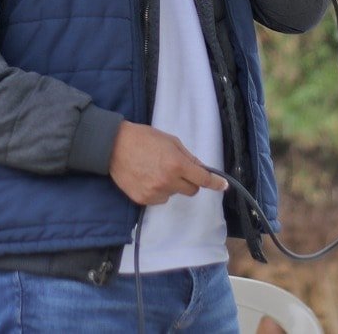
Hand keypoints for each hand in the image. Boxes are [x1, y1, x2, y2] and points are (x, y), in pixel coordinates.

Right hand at [109, 121, 226, 205]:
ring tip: (155, 171)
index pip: (203, 179)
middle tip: (177, 170)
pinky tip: (147, 178)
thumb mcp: (170, 141)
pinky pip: (160, 199)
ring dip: (172, 185)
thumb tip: (200, 169)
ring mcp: (155, 193)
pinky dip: (158, 191)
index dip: (215, 183)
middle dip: (189, 181)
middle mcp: (168, 181)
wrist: (114, 146)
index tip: (223, 186)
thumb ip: (187, 156)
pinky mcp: (143, 200)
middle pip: (192, 190)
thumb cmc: (144, 138)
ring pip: (174, 194)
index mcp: (176, 164)